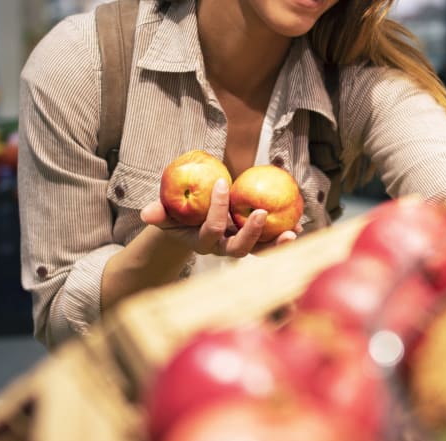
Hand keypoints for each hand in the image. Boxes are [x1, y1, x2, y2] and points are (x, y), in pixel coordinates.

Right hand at [139, 179, 300, 256]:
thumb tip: (146, 213)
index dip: (215, 210)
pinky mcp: (254, 242)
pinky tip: (299, 225)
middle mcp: (223, 249)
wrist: (193, 226)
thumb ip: (160, 213)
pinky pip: (270, 243)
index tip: (220, 183)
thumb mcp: (167, 213)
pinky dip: (283, 236)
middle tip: (262, 213)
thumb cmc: (179, 215)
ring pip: (260, 252)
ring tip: (293, 232)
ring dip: (276, 244)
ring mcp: (240, 247)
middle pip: (239, 250)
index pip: (210, 230)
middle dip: (251, 234)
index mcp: (203, 242)